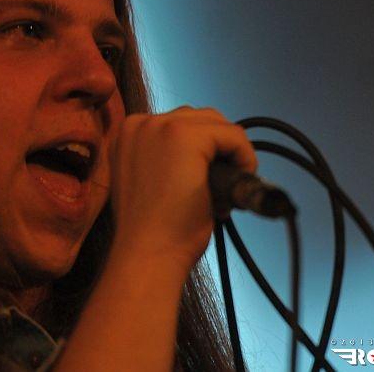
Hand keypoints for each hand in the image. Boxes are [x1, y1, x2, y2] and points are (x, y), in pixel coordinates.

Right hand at [109, 106, 256, 274]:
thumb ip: (166, 160)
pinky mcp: (186, 136)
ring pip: (218, 124)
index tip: (203, 183)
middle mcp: (140, 122)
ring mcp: (161, 126)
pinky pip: (234, 134)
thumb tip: (207, 156)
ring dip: (230, 153)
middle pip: (200, 119)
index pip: (179, 125)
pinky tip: (238, 181)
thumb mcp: (150, 183)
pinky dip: (245, 157)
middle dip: (217, 150)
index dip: (202, 154)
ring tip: (224, 190)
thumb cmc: (151, 231)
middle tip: (217, 189)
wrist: (147, 255)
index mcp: (128, 133)